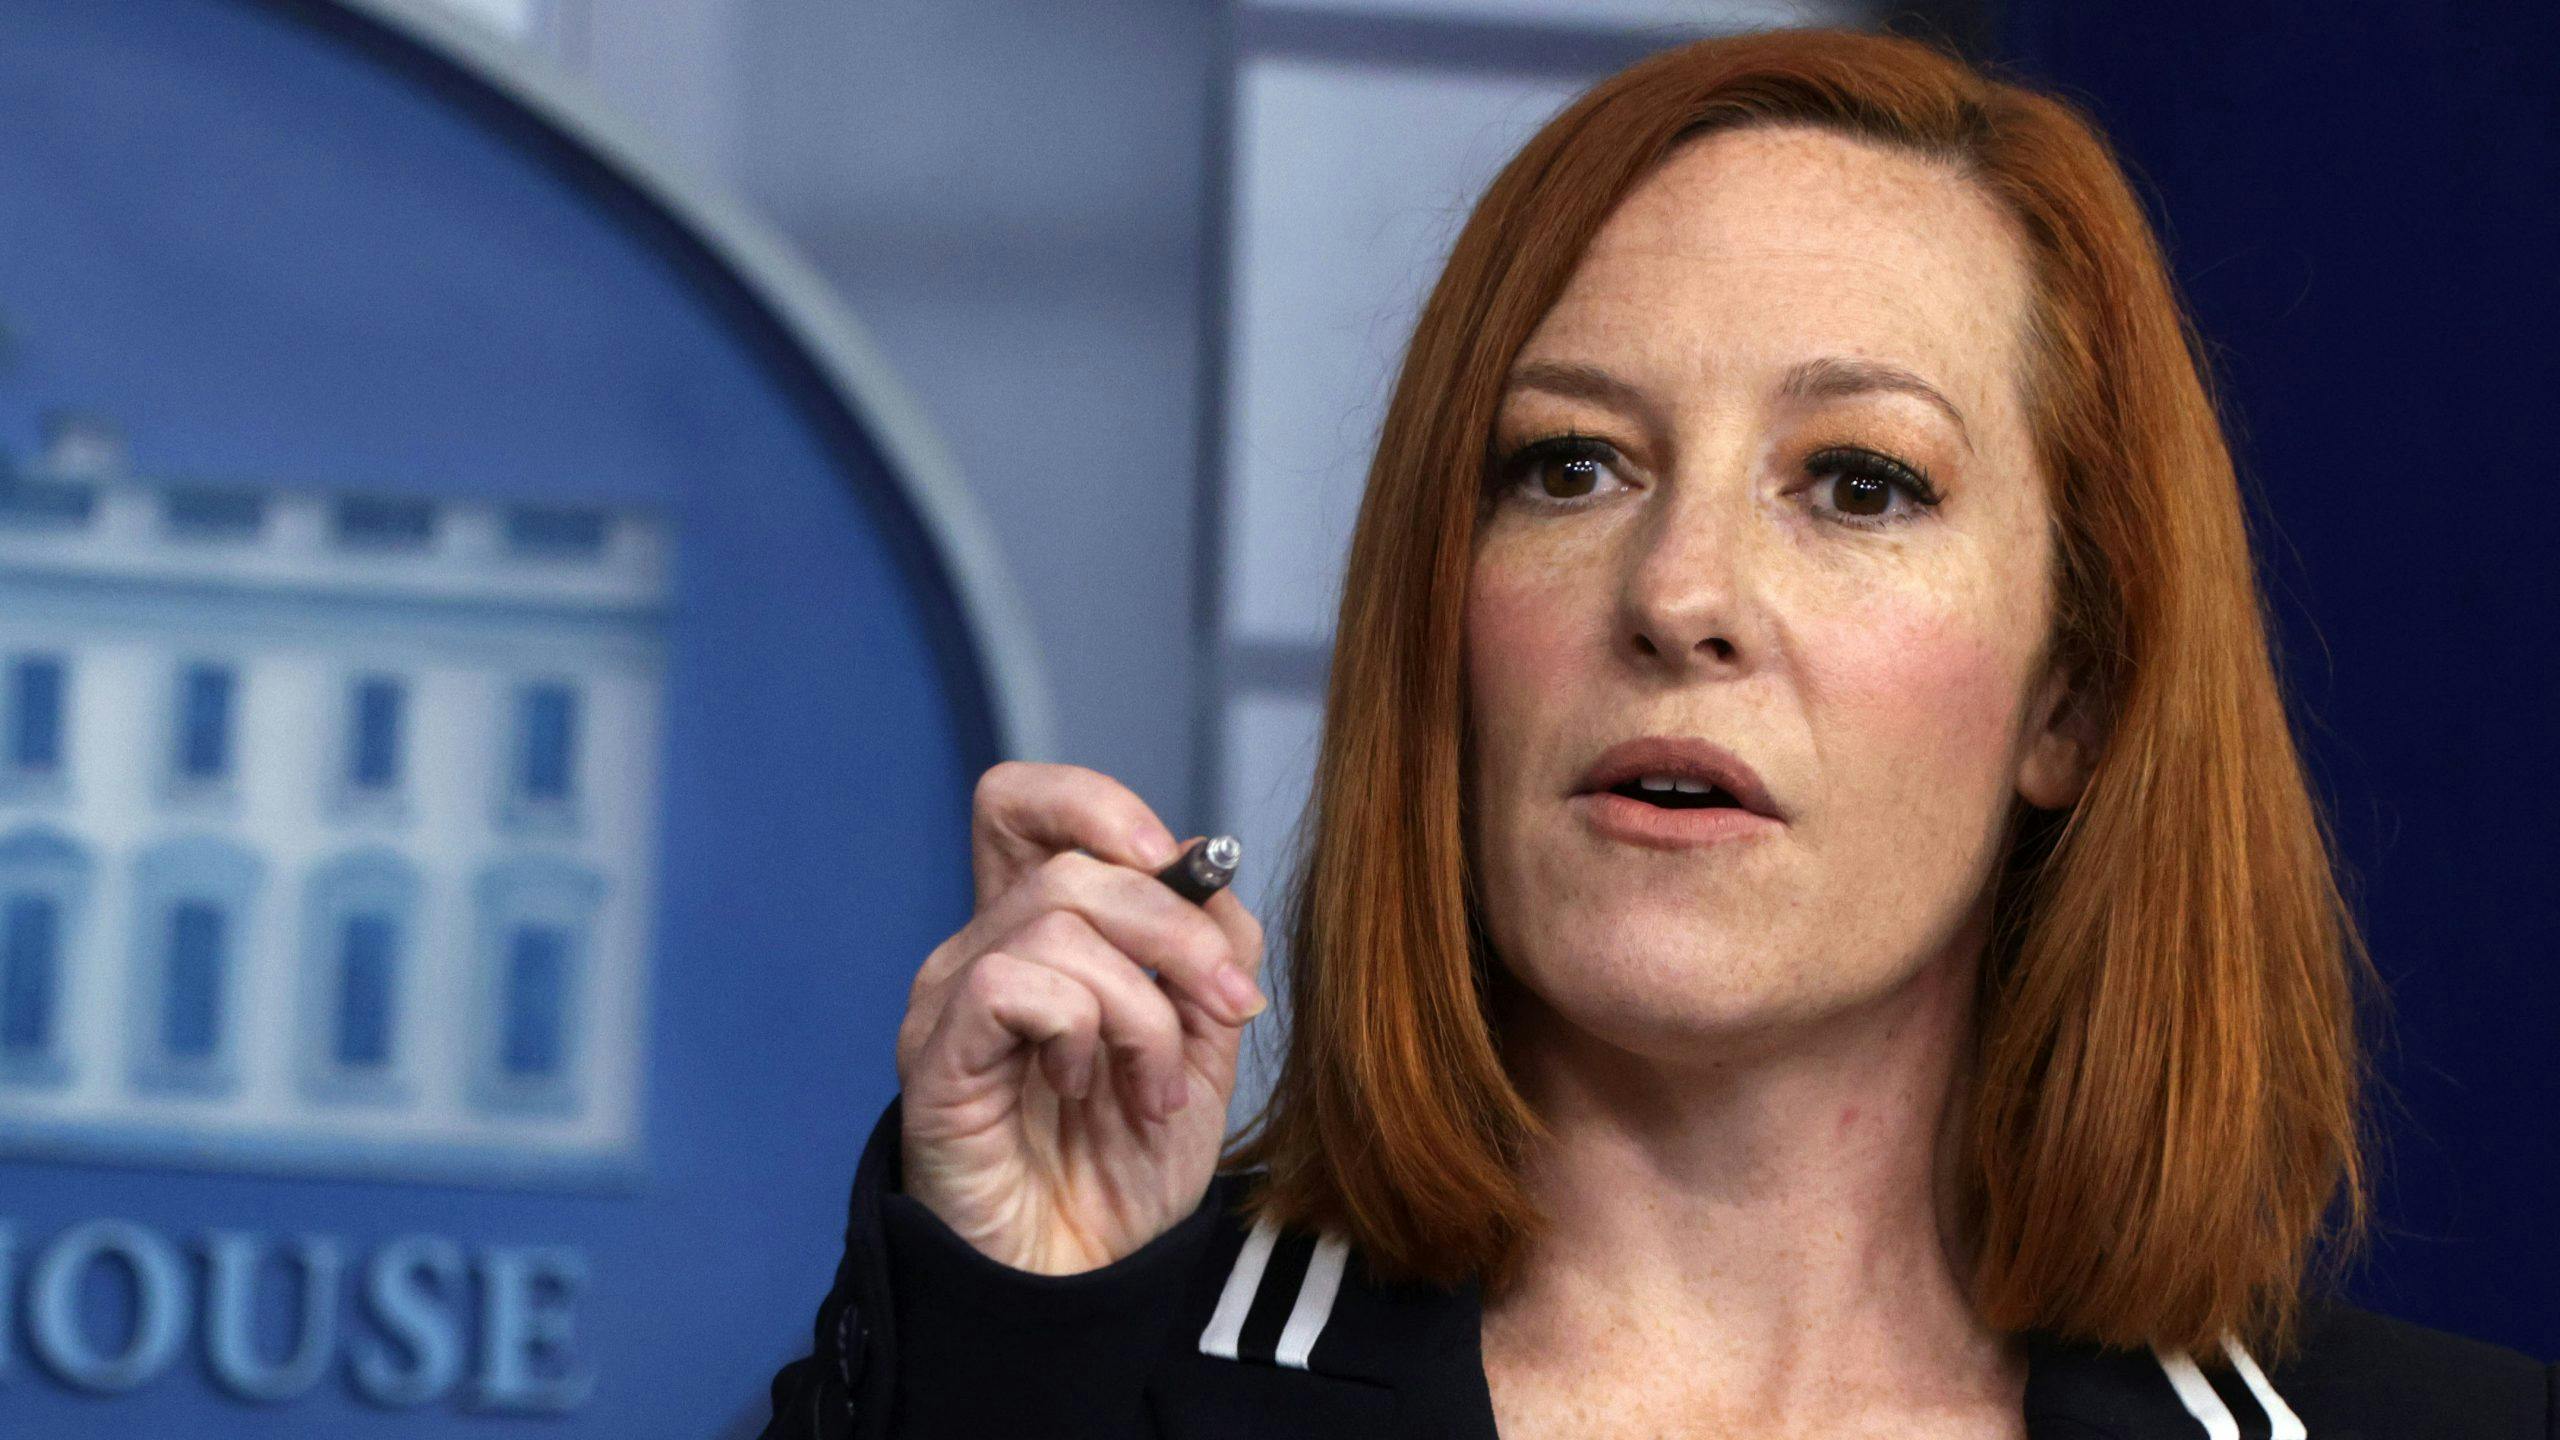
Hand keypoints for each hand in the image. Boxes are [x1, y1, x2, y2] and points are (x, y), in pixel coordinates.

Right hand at [894, 761, 1267, 1274]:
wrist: (1073, 1284)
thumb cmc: (1119, 1172)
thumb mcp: (1199, 1051)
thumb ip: (1209, 957)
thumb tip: (1211, 872)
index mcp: (1037, 937)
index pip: (1024, 804)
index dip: (1099, 804)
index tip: (1181, 867)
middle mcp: (980, 951)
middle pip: (1071, 859)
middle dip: (1179, 927)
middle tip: (1230, 1003)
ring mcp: (951, 1001)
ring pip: (1059, 920)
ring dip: (1143, 1008)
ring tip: (1153, 1088)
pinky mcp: (936, 1057)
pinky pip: (1012, 982)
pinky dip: (1082, 1030)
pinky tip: (1086, 1089)